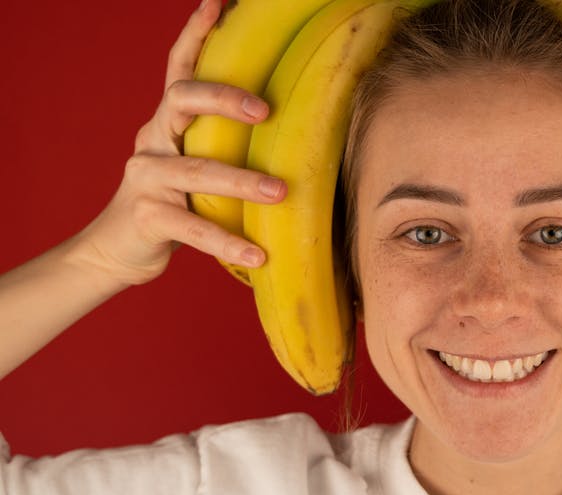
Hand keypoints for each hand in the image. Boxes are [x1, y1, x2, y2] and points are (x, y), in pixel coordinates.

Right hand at [71, 0, 284, 287]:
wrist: (120, 249)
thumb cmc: (176, 200)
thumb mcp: (197, 161)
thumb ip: (225, 140)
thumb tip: (293, 121)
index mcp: (169, 122)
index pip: (181, 69)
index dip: (196, 35)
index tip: (218, 3)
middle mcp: (153, 140)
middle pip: (182, 101)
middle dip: (224, 98)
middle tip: (266, 110)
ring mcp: (146, 177)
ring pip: (195, 170)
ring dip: (241, 182)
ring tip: (281, 193)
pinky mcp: (148, 217)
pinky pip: (192, 228)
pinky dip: (227, 242)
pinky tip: (258, 254)